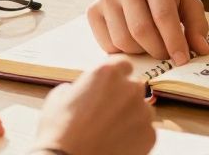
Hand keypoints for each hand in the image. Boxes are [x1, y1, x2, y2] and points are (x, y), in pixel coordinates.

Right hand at [35, 58, 155, 154]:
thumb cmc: (60, 131)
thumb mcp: (59, 96)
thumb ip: (78, 86)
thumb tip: (82, 90)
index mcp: (108, 73)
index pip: (123, 65)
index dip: (117, 76)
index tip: (111, 86)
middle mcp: (130, 88)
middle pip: (134, 87)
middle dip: (124, 98)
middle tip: (107, 113)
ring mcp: (143, 112)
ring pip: (142, 110)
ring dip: (131, 117)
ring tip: (110, 132)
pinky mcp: (149, 135)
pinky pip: (146, 131)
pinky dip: (135, 137)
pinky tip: (116, 143)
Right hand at [88, 0, 208, 65]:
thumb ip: (197, 24)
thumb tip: (201, 50)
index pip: (163, 16)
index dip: (174, 42)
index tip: (182, 60)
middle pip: (141, 30)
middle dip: (158, 50)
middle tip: (167, 55)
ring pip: (123, 40)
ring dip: (141, 53)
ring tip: (151, 46)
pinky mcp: (93, 10)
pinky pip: (107, 44)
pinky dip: (123, 53)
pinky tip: (134, 44)